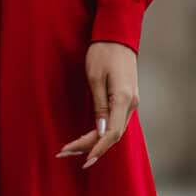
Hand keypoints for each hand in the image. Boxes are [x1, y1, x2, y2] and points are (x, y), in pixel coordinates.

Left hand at [58, 41, 139, 170]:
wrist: (117, 35)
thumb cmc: (103, 52)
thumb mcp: (95, 78)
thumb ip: (99, 106)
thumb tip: (101, 132)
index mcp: (124, 99)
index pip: (113, 133)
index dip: (98, 148)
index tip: (84, 160)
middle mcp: (132, 104)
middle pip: (112, 135)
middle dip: (89, 147)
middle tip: (63, 152)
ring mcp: (131, 102)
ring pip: (114, 130)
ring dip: (94, 141)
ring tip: (70, 148)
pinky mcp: (127, 99)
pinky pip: (115, 122)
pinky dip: (101, 132)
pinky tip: (87, 138)